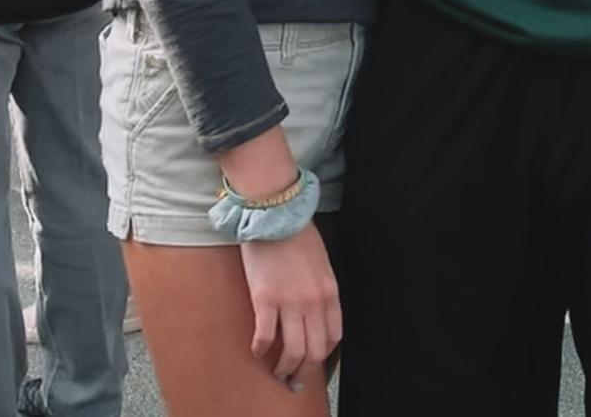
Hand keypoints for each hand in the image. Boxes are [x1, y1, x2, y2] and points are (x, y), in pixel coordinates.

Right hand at [239, 223, 340, 391]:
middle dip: (304, 371)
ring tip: (277, 372)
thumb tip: (313, 312)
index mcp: (330, 291)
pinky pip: (265, 337)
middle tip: (294, 379)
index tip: (313, 360)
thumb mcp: (320, 262)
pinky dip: (261, 350)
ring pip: (293, 352)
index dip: (323, 354)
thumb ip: (320, 288)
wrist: (275, 211)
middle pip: (314, 351)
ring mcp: (290, 302)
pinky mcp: (265, 299)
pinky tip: (257, 350)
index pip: (333, 336)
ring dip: (284, 368)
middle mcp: (313, 302)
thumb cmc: (296, 232)